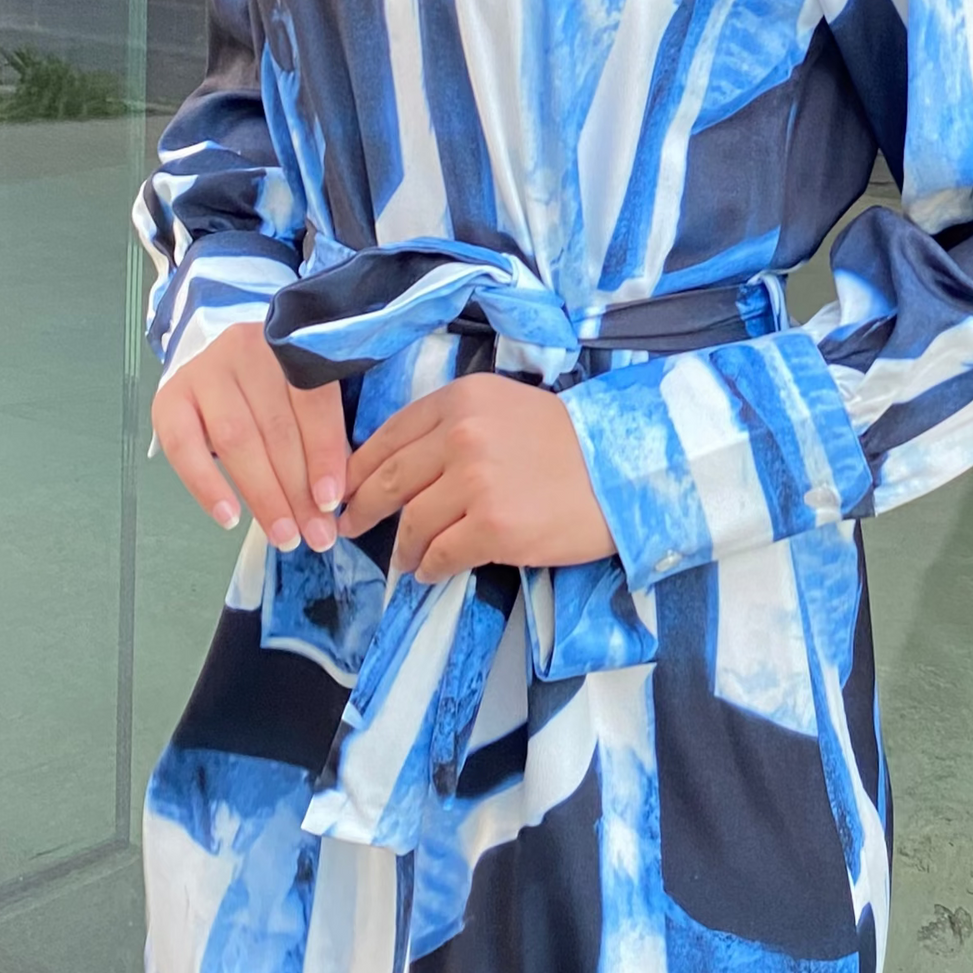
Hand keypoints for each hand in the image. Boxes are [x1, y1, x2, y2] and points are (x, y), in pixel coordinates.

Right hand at [152, 322, 347, 553]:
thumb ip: (324, 434)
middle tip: (315, 535)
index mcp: (290, 343)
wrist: (224, 364)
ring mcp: (204, 371)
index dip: (323, 453)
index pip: (312, 401)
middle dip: (298, 490)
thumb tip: (337, 500)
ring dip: (263, 495)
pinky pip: (185, 448)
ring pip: (237, 439)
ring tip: (284, 535)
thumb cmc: (277, 387)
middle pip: (276, 427)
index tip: (332, 501)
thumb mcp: (307, 396)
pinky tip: (229, 517)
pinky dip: (207, 486)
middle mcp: (246, 349)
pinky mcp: (170, 398)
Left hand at [342, 374, 613, 582]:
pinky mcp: (493, 527)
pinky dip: (430, 568)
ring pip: (412, 522)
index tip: (347, 489)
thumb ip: (453, 427)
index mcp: (461, 400)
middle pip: (390, 479)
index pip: (389, 435)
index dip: (360, 468)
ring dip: (403, 547)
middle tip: (350, 527)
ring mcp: (476, 482)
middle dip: (363, 508)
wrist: (625, 471)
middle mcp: (462, 435)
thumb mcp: (504, 410)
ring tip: (406, 559)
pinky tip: (431, 572)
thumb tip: (402, 465)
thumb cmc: (569, 444)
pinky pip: (441, 554)